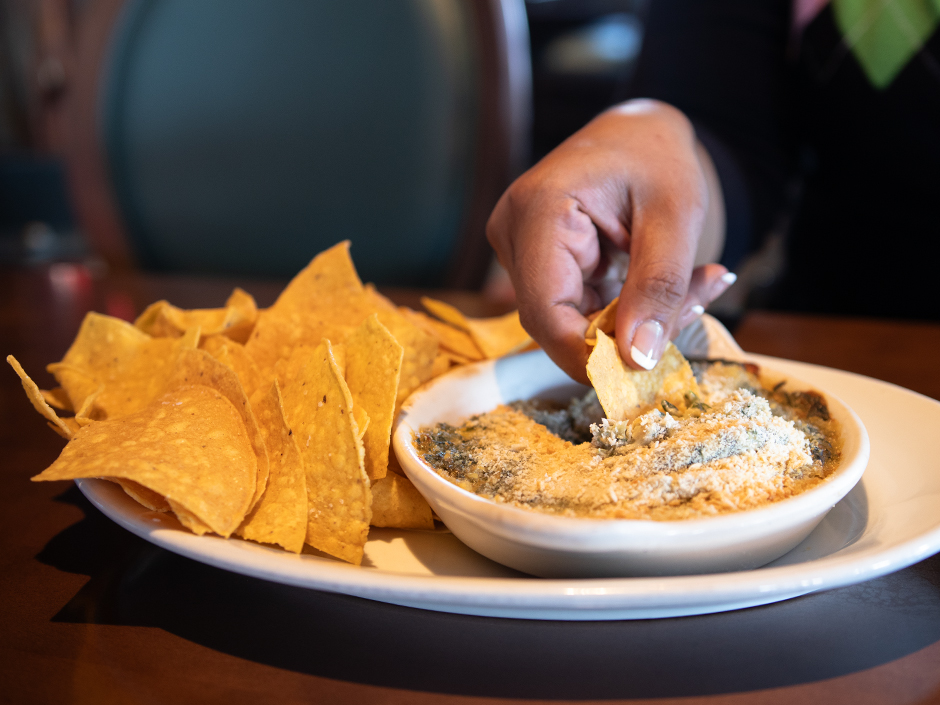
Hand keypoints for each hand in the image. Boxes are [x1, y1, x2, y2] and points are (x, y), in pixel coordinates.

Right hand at [486, 99, 734, 382]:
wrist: (637, 131)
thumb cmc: (656, 157)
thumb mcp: (676, 216)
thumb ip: (660, 287)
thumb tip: (638, 361)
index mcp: (538, 210)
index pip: (546, 312)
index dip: (590, 354)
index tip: (649, 370)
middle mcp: (512, 232)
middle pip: (555, 321)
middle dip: (623, 336)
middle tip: (697, 305)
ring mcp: (517, 249)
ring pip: (567, 321)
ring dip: (631, 324)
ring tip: (694, 288)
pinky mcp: (533, 263)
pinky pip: (573, 310)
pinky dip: (623, 312)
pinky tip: (666, 289)